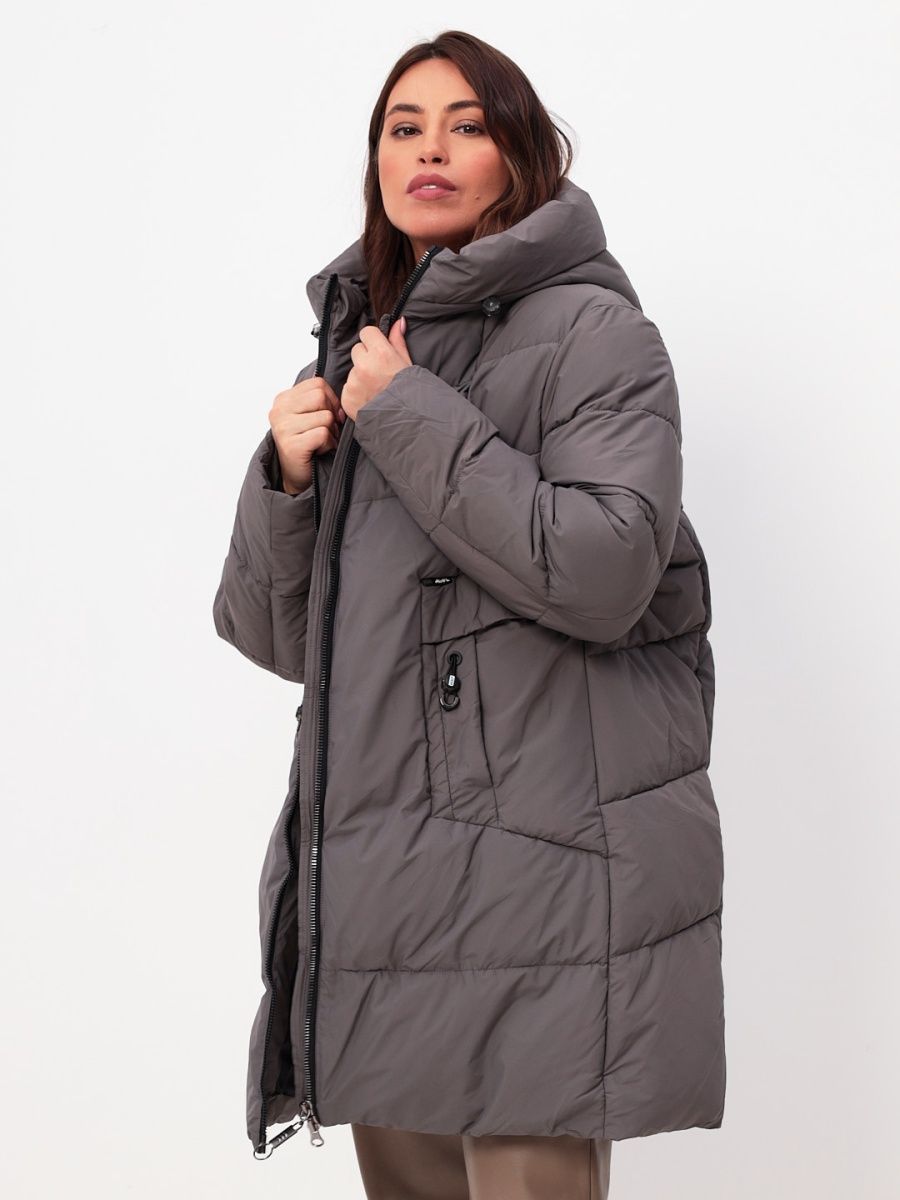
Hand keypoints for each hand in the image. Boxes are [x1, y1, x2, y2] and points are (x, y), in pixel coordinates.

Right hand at [269, 375, 344, 493]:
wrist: (297, 477)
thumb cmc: (309, 445)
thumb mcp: (311, 416)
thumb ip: (321, 401)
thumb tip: (345, 399)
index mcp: (283, 399)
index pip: (318, 383)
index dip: (331, 400)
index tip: (328, 417)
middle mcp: (279, 410)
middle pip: (321, 396)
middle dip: (331, 415)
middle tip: (325, 432)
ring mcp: (283, 428)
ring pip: (325, 416)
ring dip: (330, 432)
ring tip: (321, 442)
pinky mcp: (291, 445)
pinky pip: (323, 434)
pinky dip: (328, 444)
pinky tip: (319, 451)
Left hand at [340, 315, 411, 420]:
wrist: (407, 423)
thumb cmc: (410, 394)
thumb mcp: (408, 364)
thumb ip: (398, 341)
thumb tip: (398, 322)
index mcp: (381, 353)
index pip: (366, 332)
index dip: (373, 341)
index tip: (379, 351)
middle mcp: (364, 365)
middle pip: (357, 350)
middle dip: (365, 358)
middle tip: (378, 373)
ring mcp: (354, 382)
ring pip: (352, 370)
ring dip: (360, 376)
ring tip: (376, 389)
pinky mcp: (347, 397)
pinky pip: (348, 387)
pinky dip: (356, 392)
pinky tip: (369, 399)